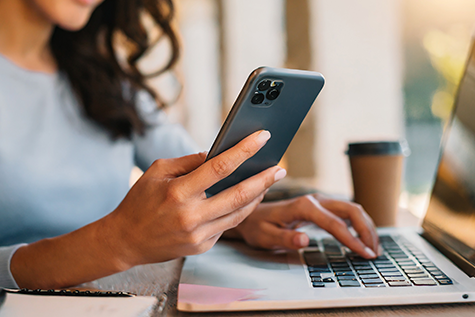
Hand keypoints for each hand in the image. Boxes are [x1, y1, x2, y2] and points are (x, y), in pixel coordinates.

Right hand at [105, 130, 286, 266]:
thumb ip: (189, 162)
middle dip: (264, 179)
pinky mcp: (202, 247)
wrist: (125, 240)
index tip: (262, 137)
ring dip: (257, 196)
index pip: (220, 167)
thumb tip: (216, 155)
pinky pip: (227, 226)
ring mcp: (198, 235)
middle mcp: (191, 216)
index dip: (244, 150)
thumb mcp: (156, 172)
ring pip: (239, 214)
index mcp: (178, 192)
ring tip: (268, 181)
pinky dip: (239, 211)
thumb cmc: (139, 201)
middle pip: (239, 195)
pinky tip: (246, 199)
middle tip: (280, 168)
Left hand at [227, 194, 378, 258]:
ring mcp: (319, 201)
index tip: (365, 254)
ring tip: (373, 247)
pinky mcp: (321, 207)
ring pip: (352, 209)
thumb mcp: (266, 236)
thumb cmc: (258, 226)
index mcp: (303, 206)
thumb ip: (286, 238)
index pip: (335, 223)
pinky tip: (362, 238)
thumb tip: (305, 241)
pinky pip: (346, 212)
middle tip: (374, 252)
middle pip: (351, 210)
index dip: (352, 239)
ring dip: (366, 226)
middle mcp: (314, 199)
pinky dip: (358, 224)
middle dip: (367, 230)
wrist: (251, 215)